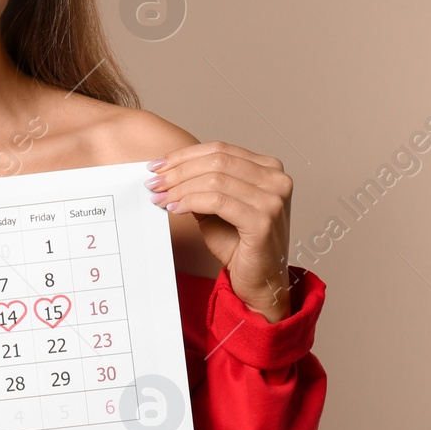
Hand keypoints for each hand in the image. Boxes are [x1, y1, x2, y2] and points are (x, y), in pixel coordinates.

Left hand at [148, 142, 293, 320]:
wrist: (259, 280)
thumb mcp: (216, 207)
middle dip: (179, 171)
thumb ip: (201, 185)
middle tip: (154, 182)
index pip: (220, 149)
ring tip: (161, 198)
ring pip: (215, 180)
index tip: (158, 165)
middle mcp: (276, 179)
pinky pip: (218, 201)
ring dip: (180, 188)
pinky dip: (191, 202)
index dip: (185, 155)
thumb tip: (167, 171)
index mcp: (269, 169)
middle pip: (217, 161)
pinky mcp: (263, 220)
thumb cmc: (240, 244)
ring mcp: (273, 199)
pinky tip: (175, 209)